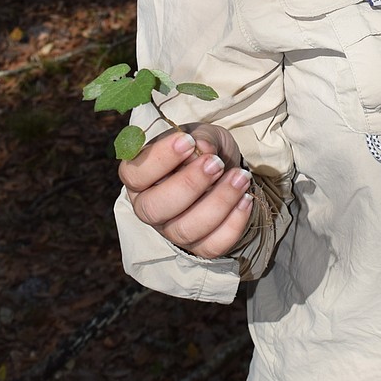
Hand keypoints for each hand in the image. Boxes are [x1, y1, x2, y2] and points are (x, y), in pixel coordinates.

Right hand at [118, 124, 253, 258]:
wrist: (223, 170)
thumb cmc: (201, 150)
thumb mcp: (200, 134)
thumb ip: (200, 138)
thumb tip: (204, 149)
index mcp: (139, 177)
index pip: (135, 174)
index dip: (160, 159)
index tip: (188, 141)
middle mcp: (149, 208)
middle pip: (155, 208)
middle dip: (190, 184)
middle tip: (216, 162)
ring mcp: (171, 231)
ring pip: (186, 229)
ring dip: (218, 202)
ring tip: (240, 177)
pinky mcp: (198, 246)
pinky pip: (212, 246)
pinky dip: (233, 223)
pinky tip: (246, 199)